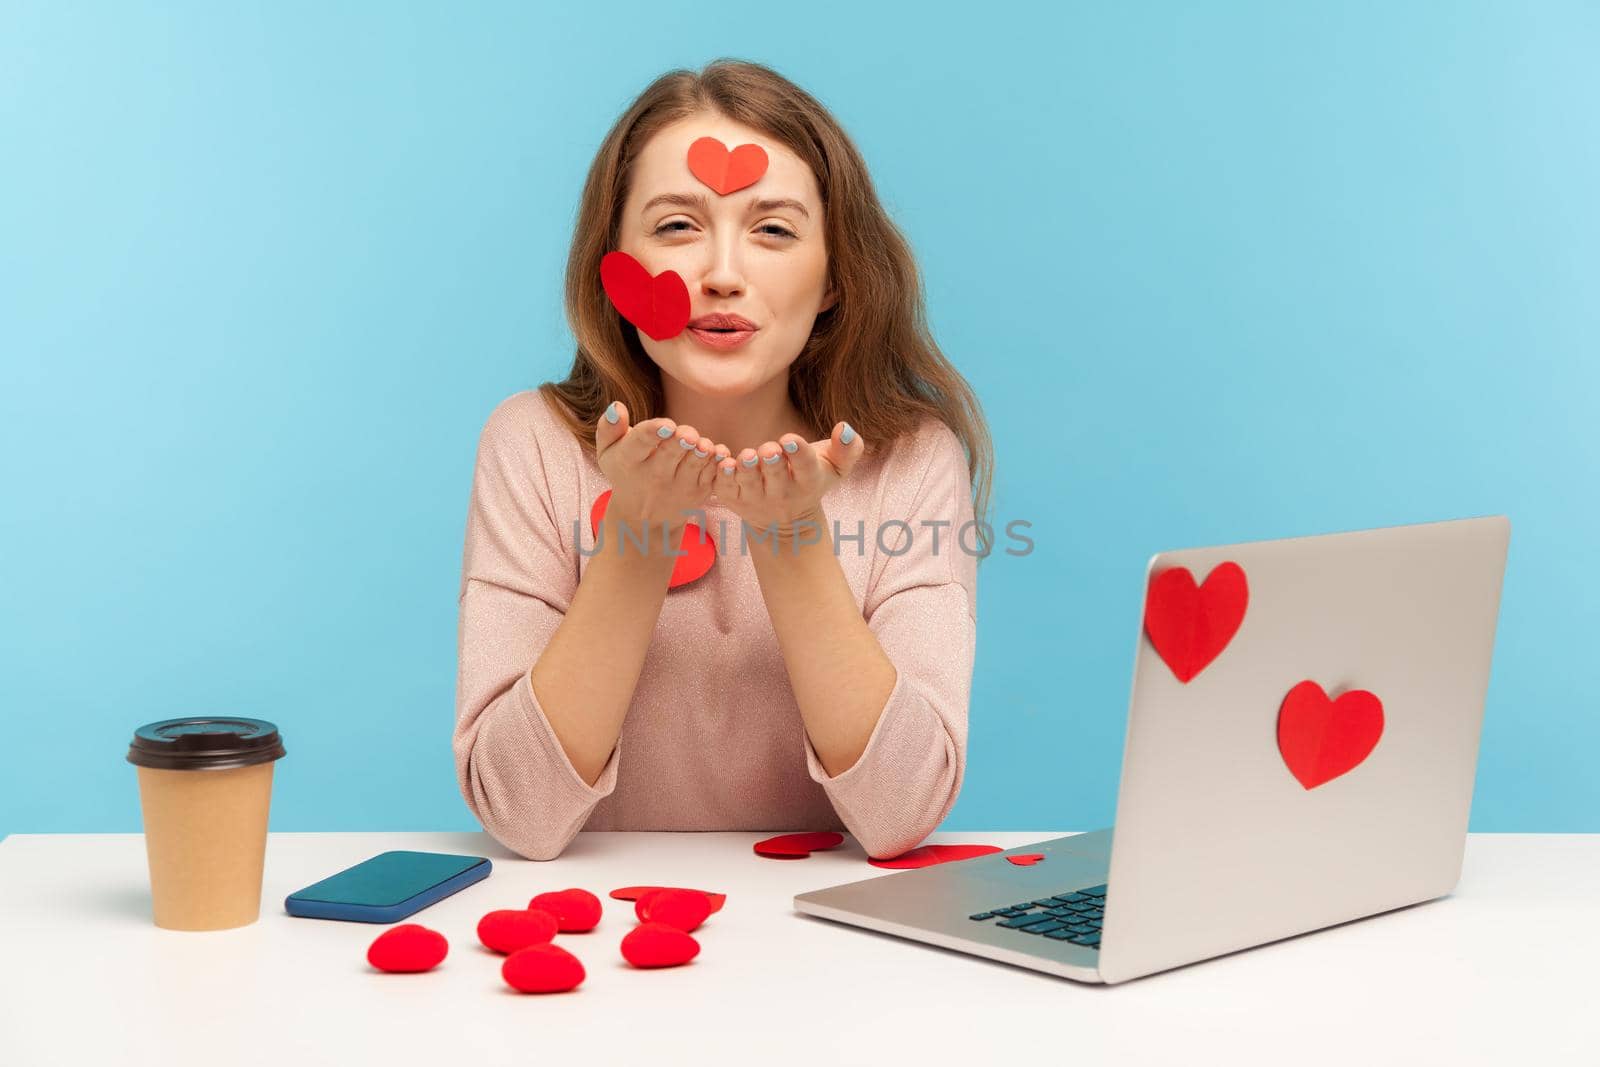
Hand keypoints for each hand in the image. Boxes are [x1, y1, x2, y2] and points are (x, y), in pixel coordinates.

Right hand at [594, 402, 731, 541]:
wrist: (642, 517)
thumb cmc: (625, 471)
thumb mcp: (608, 452)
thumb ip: (609, 428)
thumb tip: (616, 406)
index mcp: (630, 460)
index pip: (640, 444)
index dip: (653, 433)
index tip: (666, 425)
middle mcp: (654, 476)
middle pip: (670, 454)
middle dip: (679, 443)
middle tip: (687, 434)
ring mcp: (679, 486)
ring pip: (693, 465)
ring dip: (700, 453)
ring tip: (702, 444)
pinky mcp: (699, 492)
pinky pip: (711, 475)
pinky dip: (717, 463)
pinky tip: (720, 452)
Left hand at [713, 422, 864, 539]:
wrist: (786, 521)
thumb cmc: (812, 480)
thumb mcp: (836, 468)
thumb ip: (849, 449)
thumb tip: (844, 428)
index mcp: (808, 479)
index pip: (805, 466)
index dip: (798, 453)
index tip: (791, 440)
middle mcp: (781, 492)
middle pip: (775, 475)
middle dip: (772, 461)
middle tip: (768, 450)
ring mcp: (755, 497)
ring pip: (749, 483)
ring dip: (746, 469)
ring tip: (747, 456)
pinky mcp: (733, 498)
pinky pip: (724, 488)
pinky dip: (723, 477)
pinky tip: (725, 464)